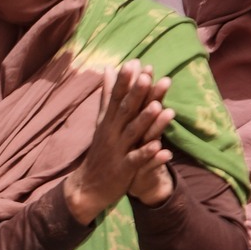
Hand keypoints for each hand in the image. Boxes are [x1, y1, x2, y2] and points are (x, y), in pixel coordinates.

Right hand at [62, 61, 174, 223]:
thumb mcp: (102, 121)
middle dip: (136, 93)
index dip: (125, 81)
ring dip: (145, 120)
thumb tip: (108, 69)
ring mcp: (117, 151)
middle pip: (125, 111)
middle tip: (148, 75)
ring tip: (158, 106)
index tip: (134, 62)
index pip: (116, 97)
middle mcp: (112, 133)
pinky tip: (161, 148)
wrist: (88, 187)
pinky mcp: (123, 170)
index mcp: (109, 121)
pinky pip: (137, 161)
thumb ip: (108, 96)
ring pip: (132, 133)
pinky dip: (148, 154)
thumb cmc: (101, 151)